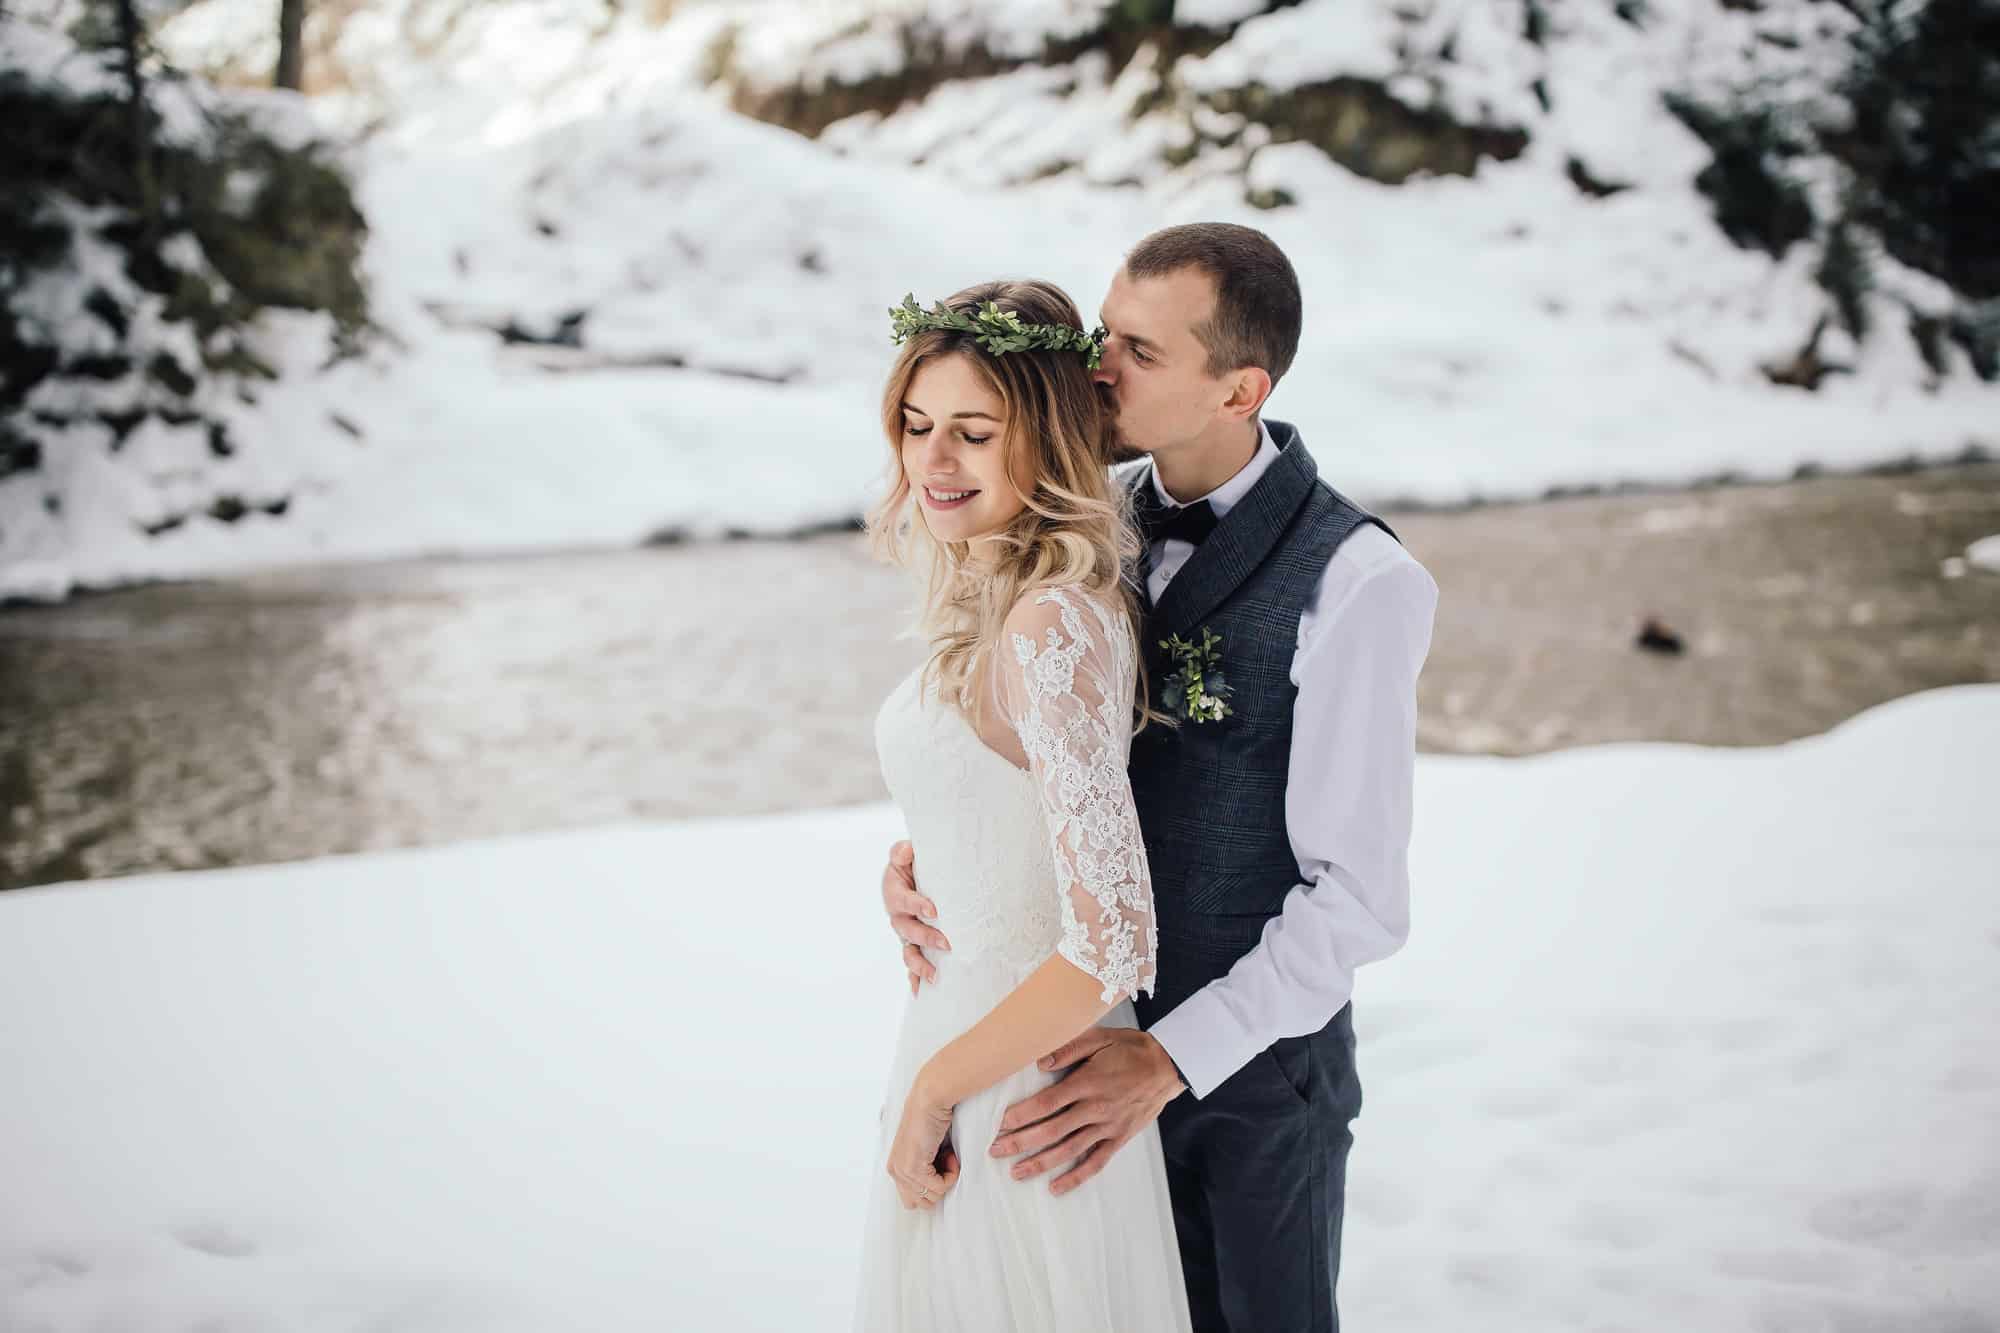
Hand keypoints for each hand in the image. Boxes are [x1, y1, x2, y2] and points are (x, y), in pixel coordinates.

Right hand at [880, 838, 948, 995]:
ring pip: (908, 952)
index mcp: (894, 892)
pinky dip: (915, 978)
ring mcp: (905, 933)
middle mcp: (898, 916)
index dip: (917, 905)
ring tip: (935, 975)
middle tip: (946, 943)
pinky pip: (911, 964)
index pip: (904, 900)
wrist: (915, 874)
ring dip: (920, 964)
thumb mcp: (905, 853)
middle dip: (926, 938)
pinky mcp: (913, 944)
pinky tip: (921, 991)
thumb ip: (902, 851)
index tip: (934, 910)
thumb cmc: (913, 863)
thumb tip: (906, 852)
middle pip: (907, 930)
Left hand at [886, 1077, 958, 1210]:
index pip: (913, 1200)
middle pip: (922, 1204)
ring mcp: (903, 1171)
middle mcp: (895, 1171)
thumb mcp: (927, 1149)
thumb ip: (925, 1168)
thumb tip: (934, 1190)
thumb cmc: (934, 1118)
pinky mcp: (913, 1169)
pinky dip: (951, 1174)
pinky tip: (948, 1153)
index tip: (941, 1164)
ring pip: (932, 1197)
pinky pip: (939, 1188)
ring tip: (946, 1153)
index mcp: (896, 1167)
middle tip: (944, 1161)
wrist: (931, 1099)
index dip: (933, 1186)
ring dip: (946, 1177)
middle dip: (939, 1187)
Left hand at [989, 1027, 1185, 1196]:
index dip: (1021, 1115)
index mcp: (1087, 1083)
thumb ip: (1069, 1048)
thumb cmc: (1131, 1048)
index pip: (1047, 1103)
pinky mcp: (1119, 1138)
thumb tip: (1039, 1062)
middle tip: (994, 1152)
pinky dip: (1076, 1178)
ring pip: (1070, 1150)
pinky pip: (1096, 1162)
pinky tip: (1056, 1188)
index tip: (999, 1124)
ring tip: (1016, 1173)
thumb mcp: (1100, 1036)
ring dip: (1041, 1163)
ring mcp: (1108, 1126)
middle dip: (1021, 1142)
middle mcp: (1095, 1108)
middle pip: (1052, 1130)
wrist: (1168, 1065)